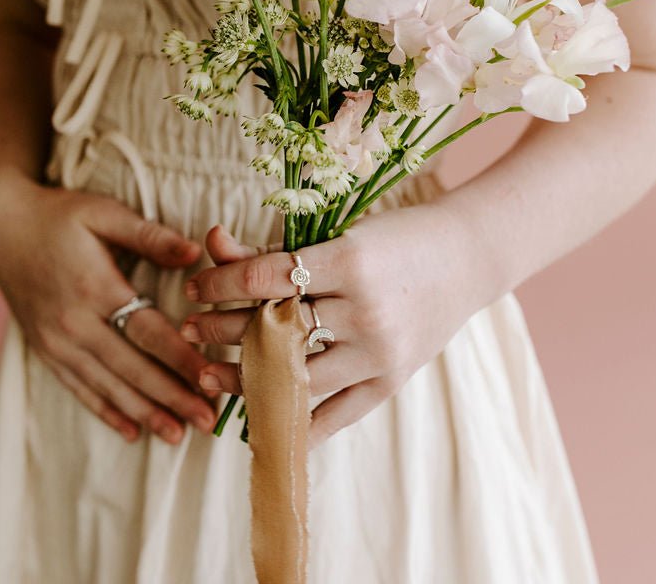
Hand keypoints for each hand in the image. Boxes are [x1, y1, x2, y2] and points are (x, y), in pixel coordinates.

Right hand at [0, 169, 220, 445]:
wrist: (1, 228)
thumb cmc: (59, 215)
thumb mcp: (104, 213)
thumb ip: (150, 235)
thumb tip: (195, 252)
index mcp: (95, 287)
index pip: (148, 332)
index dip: (181, 359)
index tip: (210, 381)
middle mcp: (74, 323)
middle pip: (131, 369)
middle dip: (172, 398)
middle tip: (208, 423)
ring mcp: (56, 341)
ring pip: (107, 387)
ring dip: (145, 413)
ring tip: (178, 435)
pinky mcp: (45, 350)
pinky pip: (79, 388)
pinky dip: (106, 411)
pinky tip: (132, 430)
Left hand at [180, 201, 480, 448]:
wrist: (467, 257)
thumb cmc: (395, 236)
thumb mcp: (338, 233)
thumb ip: (274, 248)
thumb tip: (212, 243)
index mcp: (350, 260)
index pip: (265, 278)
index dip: (220, 283)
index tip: (193, 288)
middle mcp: (364, 310)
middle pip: (274, 329)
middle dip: (221, 330)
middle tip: (188, 331)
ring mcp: (379, 351)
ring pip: (296, 377)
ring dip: (245, 378)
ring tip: (210, 373)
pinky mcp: (390, 381)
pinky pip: (334, 415)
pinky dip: (295, 422)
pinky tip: (259, 419)